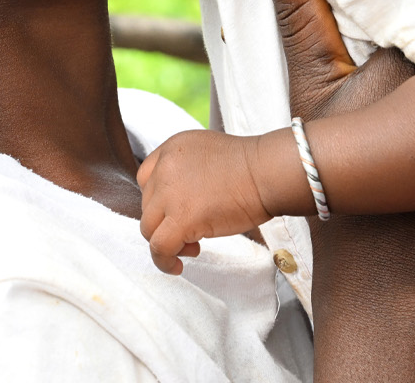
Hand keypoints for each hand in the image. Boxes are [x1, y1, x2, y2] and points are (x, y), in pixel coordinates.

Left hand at [137, 129, 272, 274]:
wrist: (268, 173)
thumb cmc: (252, 168)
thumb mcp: (208, 155)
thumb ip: (187, 172)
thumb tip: (182, 203)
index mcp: (172, 149)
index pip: (146, 178)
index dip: (158, 201)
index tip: (174, 213)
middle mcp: (165, 167)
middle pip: (148, 205)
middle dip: (165, 223)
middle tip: (190, 234)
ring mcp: (170, 192)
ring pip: (148, 228)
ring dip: (166, 242)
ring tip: (191, 247)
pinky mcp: (181, 217)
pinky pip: (159, 247)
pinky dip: (164, 261)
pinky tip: (177, 266)